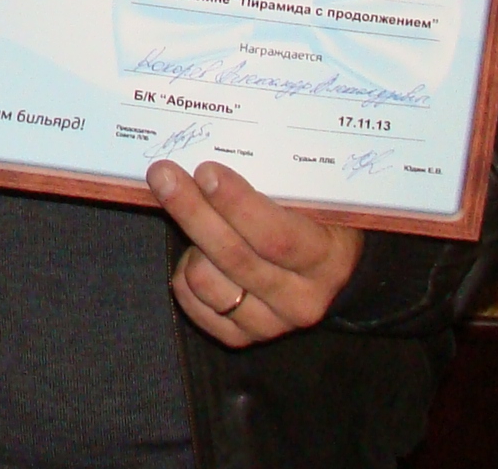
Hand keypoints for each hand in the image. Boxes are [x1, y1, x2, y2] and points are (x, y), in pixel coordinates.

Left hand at [148, 159, 361, 347]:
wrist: (334, 273)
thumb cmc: (316, 220)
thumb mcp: (314, 198)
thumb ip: (277, 182)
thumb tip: (215, 159)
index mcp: (326, 260)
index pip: (276, 237)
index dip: (237, 205)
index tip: (206, 171)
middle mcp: (301, 300)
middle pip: (233, 257)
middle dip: (192, 211)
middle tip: (163, 174)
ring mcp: (271, 324)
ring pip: (205, 281)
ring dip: (192, 245)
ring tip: (198, 221)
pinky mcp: (242, 337)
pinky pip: (193, 305)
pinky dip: (185, 274)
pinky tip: (198, 253)